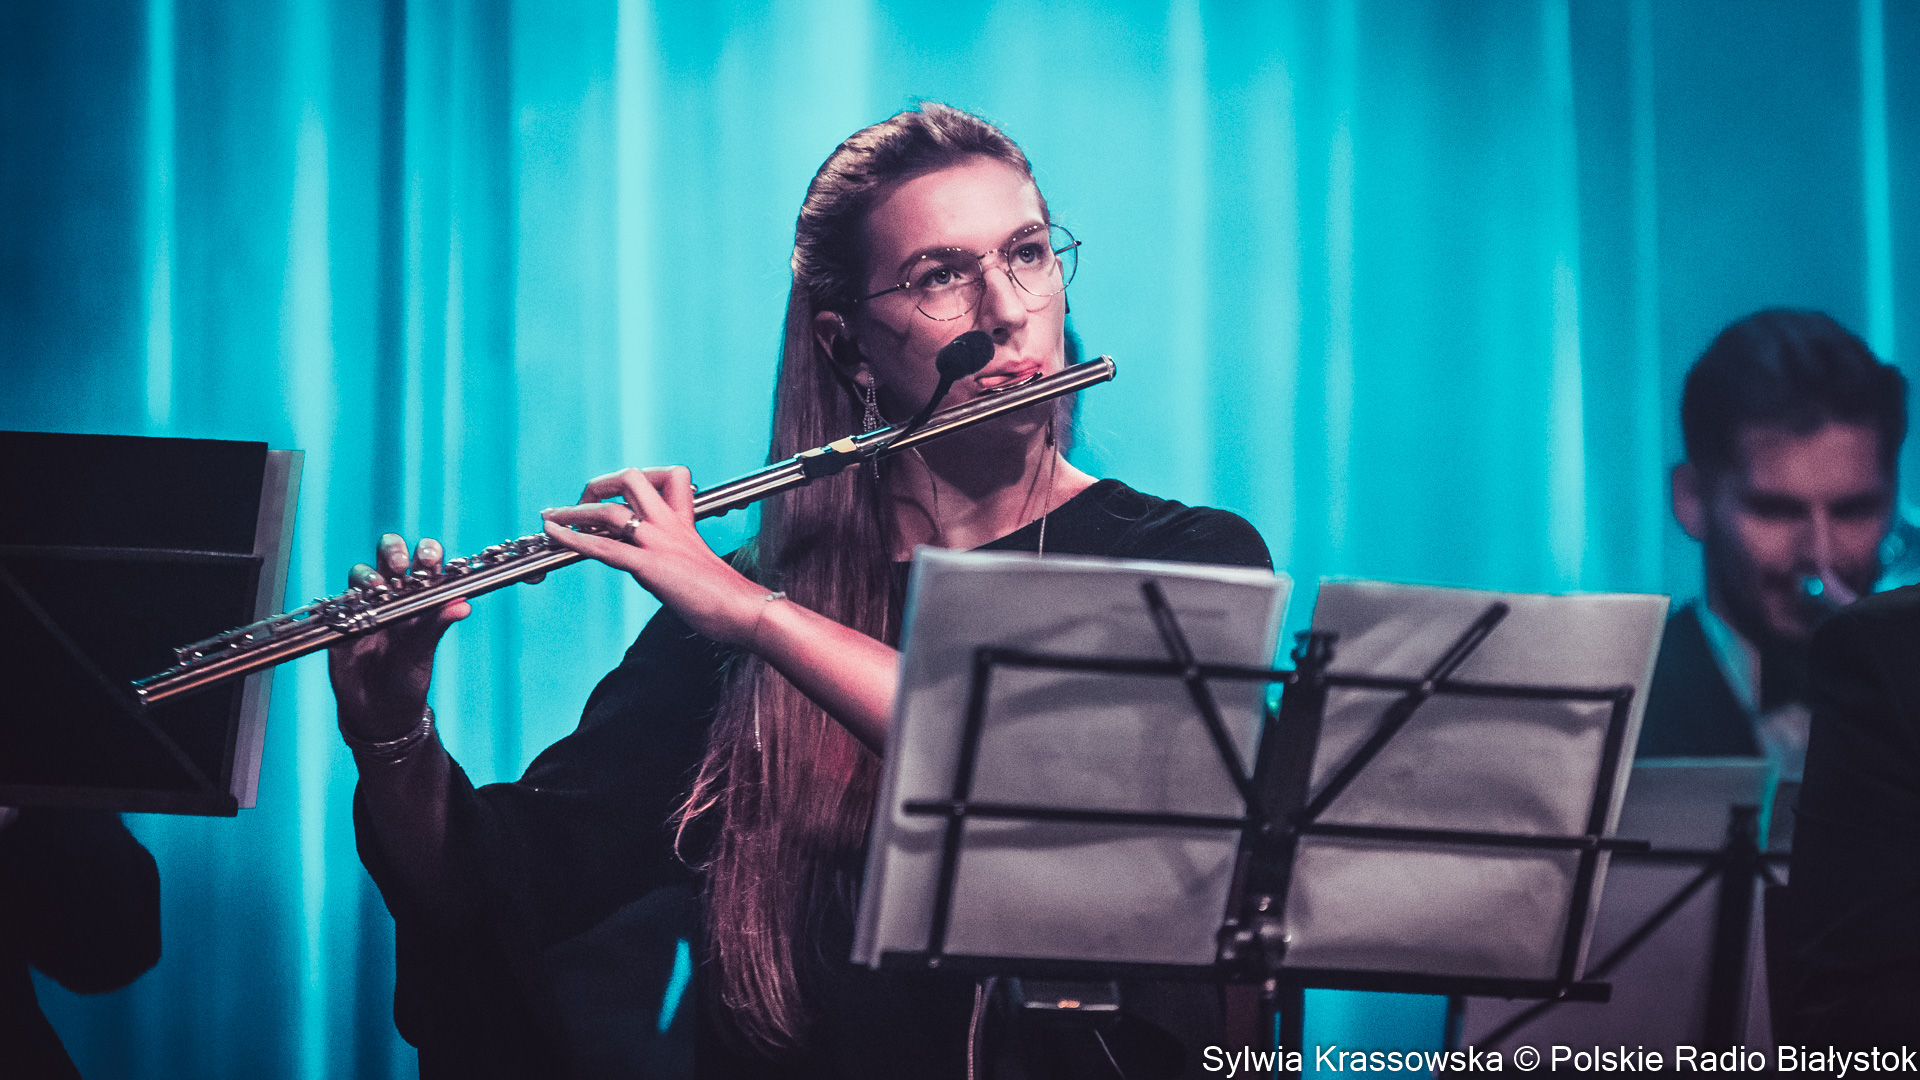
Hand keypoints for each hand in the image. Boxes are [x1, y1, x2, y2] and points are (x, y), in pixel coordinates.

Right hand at [327, 534, 469, 742]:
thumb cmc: (408, 677)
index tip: (428, 559)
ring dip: (369, 575)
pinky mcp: (342, 619)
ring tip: (378, 590)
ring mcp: (366, 605)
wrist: (378, 710)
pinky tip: (354, 610)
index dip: (427, 552)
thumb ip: (437, 625)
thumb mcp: (423, 651)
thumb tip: (464, 605)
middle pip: (391, 554)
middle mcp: (394, 594)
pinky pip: (340, 600)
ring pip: (363, 572)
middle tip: (400, 566)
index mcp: (421, 596)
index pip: (426, 562)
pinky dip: (347, 599)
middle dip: (394, 550)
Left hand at [540, 467, 765, 644]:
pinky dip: (573, 539)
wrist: (746, 610)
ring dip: (573, 512)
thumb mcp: (698, 563)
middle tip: (581, 501)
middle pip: (631, 478)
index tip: (618, 495)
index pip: (667, 476)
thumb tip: (656, 566)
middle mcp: (670, 525)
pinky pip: (605, 548)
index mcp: (684, 522)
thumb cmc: (728, 596)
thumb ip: (676, 555)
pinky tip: (555, 535)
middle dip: (598, 485)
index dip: (639, 478)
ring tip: (552, 517)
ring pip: (610, 511)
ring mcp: (659, 543)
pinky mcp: (650, 567)